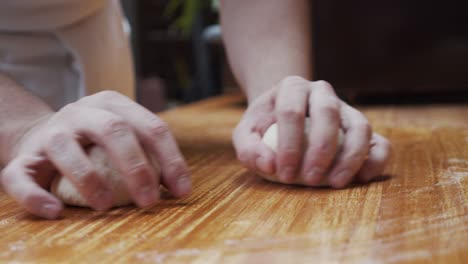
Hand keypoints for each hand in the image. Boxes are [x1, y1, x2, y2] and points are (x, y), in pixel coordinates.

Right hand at [1, 91, 190, 218]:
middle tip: (149, 201)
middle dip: (136, 166)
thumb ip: (148, 154)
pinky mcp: (24, 156)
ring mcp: (51, 131)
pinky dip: (35, 196)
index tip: (182, 190)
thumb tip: (179, 187)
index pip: (151, 127)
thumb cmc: (94, 144)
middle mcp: (82, 112)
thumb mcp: (123, 138)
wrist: (42, 137)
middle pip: (114, 130)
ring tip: (105, 205)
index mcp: (113, 105)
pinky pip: (21, 176)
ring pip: (66, 148)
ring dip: (88, 179)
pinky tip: (54, 211)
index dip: (171, 158)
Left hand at [233, 76, 390, 187]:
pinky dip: (376, 160)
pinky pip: (379, 141)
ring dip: (351, 156)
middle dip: (320, 150)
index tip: (283, 173)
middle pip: (328, 114)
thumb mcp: (246, 133)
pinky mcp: (361, 128)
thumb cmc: (265, 126)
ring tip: (337, 183)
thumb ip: (249, 148)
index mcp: (292, 88)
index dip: (289, 145)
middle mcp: (322, 92)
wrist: (284, 114)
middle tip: (310, 180)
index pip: (291, 111)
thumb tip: (269, 165)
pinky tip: (362, 178)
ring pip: (359, 125)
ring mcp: (345, 108)